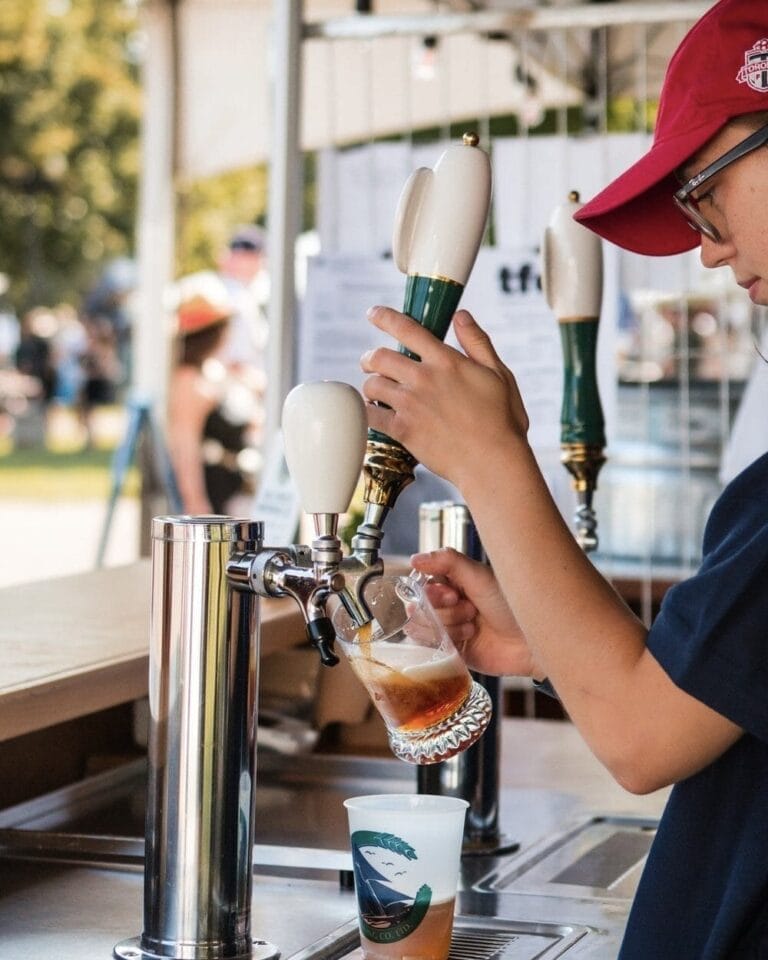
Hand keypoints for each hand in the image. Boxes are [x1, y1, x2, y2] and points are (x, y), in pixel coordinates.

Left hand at [361, 307, 528, 487]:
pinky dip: (368, 412)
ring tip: (375, 392)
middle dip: (370, 358)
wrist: (493, 462)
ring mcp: (411, 405)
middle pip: (379, 356)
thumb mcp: (499, 374)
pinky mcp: (403, 430)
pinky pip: (371, 415)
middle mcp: (424, 378)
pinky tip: (375, 414)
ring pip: (372, 385)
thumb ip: (477, 342)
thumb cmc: (502, 421)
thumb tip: (461, 315)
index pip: (407, 328)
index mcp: (446, 361)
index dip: (385, 317)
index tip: (373, 314)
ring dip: (370, 386)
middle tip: (370, 363)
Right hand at [411, 547, 543, 679]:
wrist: (530, 640)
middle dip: (445, 611)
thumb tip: (414, 559)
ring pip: (422, 628)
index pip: (421, 585)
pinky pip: (430, 647)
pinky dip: (449, 640)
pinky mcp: (450, 650)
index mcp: (452, 582)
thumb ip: (446, 561)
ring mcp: (448, 628)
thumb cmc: (511, 604)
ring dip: (448, 626)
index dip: (432, 592)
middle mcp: (447, 604)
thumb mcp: (479, 575)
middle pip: (419, 607)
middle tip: (470, 610)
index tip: (453, 594)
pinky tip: (469, 638)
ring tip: (473, 626)